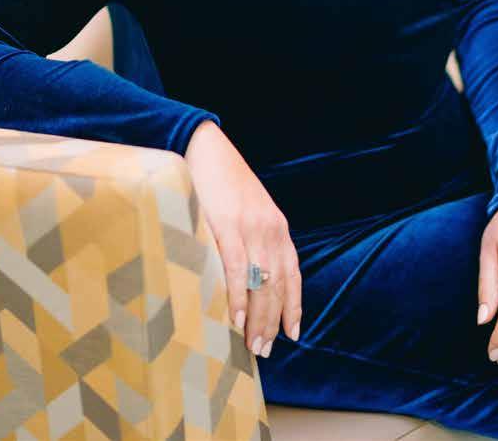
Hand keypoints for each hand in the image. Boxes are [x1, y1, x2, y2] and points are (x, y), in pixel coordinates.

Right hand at [184, 120, 301, 357]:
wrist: (204, 147)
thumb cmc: (222, 180)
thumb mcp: (247, 209)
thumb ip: (252, 237)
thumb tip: (249, 274)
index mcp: (277, 225)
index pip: (292, 273)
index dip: (293, 305)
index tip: (292, 333)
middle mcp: (270, 228)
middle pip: (279, 284)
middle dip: (273, 321)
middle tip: (264, 350)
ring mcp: (250, 227)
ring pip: (262, 282)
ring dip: (258, 318)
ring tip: (251, 344)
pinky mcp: (227, 225)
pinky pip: (237, 268)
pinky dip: (239, 295)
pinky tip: (236, 317)